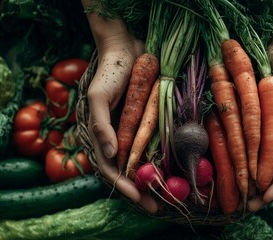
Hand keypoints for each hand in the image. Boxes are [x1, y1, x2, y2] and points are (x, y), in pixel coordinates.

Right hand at [83, 9, 158, 212]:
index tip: (139, 198)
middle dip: (141, 191)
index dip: (123, 186)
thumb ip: (101, 124)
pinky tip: (173, 171)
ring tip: (167, 197)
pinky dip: (161, 160)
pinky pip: (154, 146)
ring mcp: (133, 131)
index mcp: (102, 135)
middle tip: (158, 207)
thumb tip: (111, 154)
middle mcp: (118, 138)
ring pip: (142, 163)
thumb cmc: (109, 72)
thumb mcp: (99, 96)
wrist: (126, 50)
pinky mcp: (147, 122)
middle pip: (128, 172)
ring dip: (152, 181)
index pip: (111, 168)